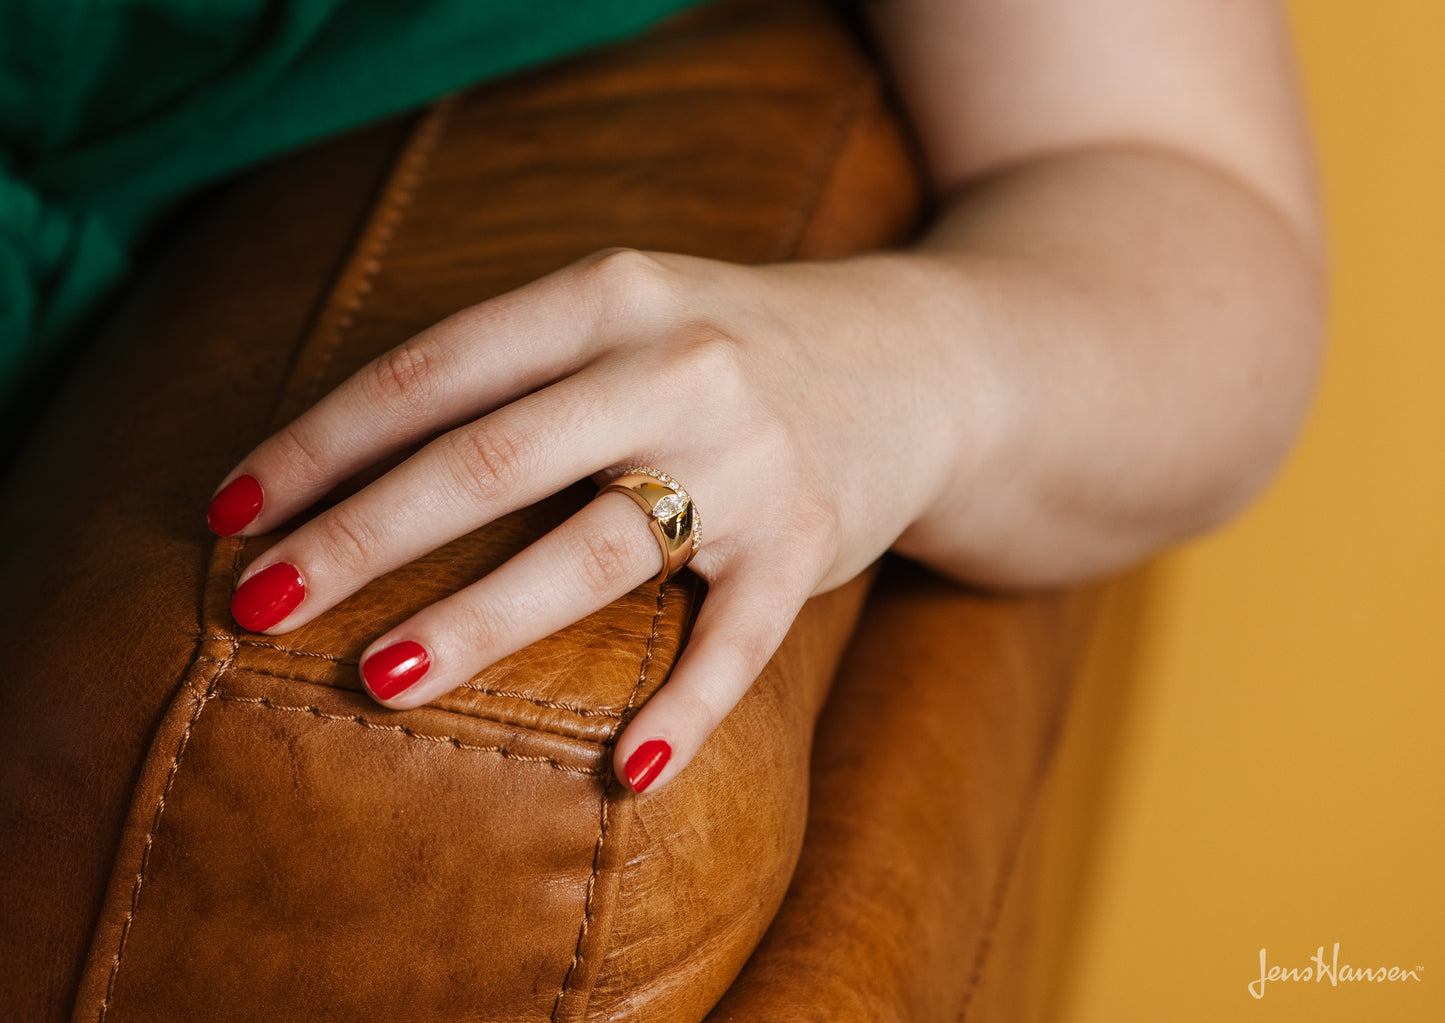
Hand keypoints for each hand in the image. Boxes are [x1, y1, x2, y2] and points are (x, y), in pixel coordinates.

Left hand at [206, 248, 981, 792]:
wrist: (924, 359)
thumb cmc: (734, 345)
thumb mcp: (629, 311)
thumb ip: (516, 366)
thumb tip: (349, 465)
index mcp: (611, 294)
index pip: (435, 370)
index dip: (321, 441)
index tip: (229, 509)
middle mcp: (679, 365)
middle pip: (492, 459)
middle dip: (360, 535)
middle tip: (256, 603)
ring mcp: (750, 458)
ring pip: (598, 549)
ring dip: (483, 619)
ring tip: (380, 677)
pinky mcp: (812, 541)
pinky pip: (740, 641)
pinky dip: (685, 710)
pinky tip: (627, 774)